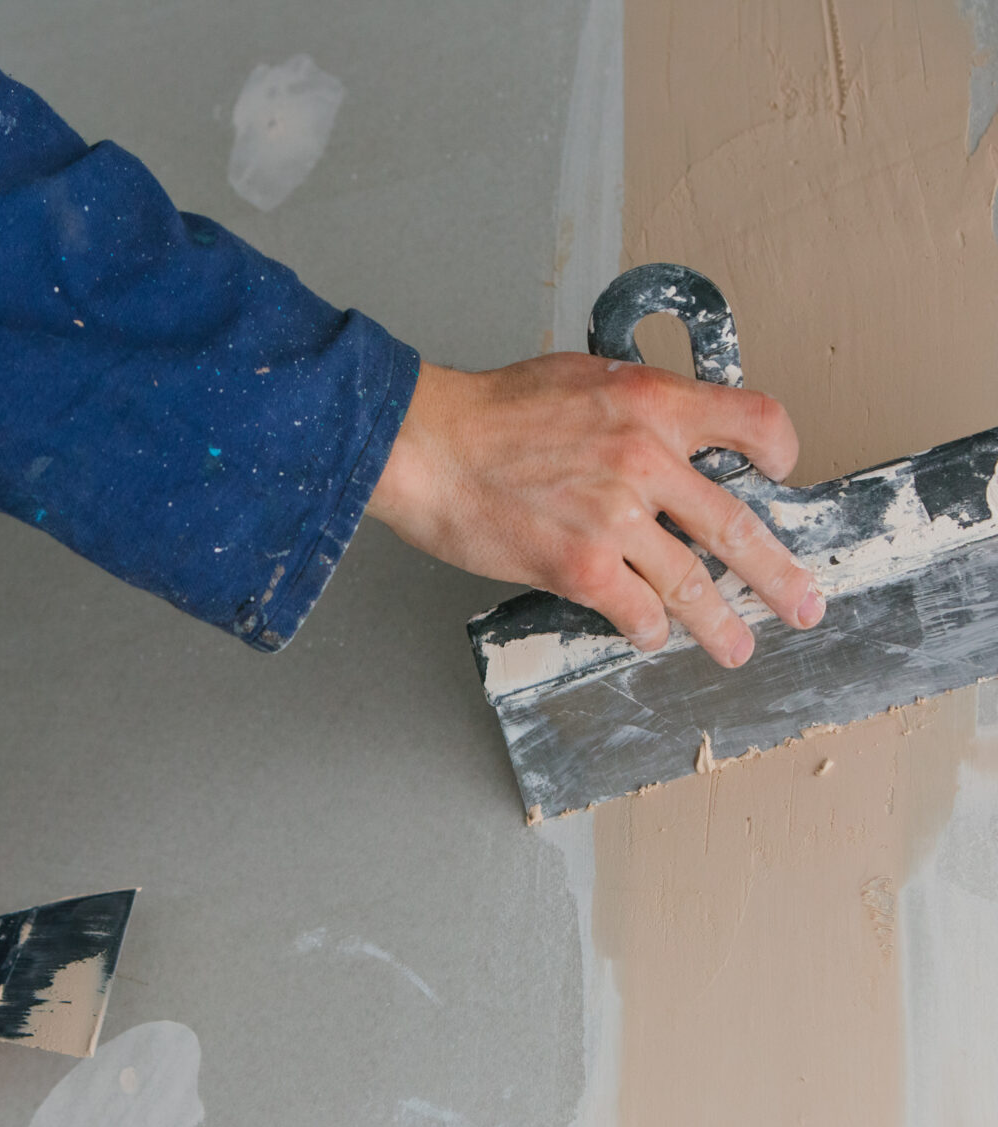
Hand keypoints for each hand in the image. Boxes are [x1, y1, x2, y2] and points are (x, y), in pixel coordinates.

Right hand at [368, 354, 824, 667]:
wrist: (426, 446)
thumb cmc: (487, 412)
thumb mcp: (577, 378)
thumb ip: (632, 407)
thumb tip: (660, 437)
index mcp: (650, 402)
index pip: (752, 421)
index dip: (778, 452)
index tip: (780, 473)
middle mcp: (645, 459)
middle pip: (737, 526)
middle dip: (778, 575)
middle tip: (802, 603)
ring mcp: (615, 518)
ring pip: (694, 584)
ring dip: (721, 625)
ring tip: (736, 646)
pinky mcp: (581, 568)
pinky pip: (638, 610)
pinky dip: (649, 628)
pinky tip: (648, 633)